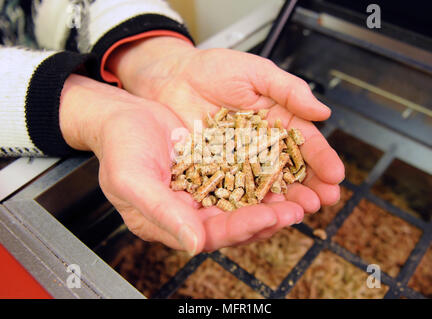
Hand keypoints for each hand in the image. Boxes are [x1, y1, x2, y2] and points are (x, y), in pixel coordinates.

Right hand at [59, 74, 304, 252]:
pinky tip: (284, 172)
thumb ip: (163, 213)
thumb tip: (195, 245)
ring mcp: (203, 191)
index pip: (211, 234)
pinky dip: (263, 177)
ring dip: (272, 200)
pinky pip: (242, 177)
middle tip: (298, 210)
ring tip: (301, 196)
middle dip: (268, 217)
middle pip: (235, 222)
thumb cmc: (119, 148)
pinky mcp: (213, 171)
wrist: (122, 116)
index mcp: (169, 223)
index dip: (242, 227)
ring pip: (243, 202)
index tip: (270, 217)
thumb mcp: (133, 180)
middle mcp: (190, 212)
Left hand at [106, 37, 344, 213]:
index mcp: (278, 120)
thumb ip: (288, 90)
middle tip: (324, 201)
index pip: (306, 143)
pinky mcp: (216, 169)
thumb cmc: (214, 68)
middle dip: (309, 186)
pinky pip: (234, 188)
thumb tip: (323, 111)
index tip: (336, 175)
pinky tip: (263, 212)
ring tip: (300, 212)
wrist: (173, 76)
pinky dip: (248, 201)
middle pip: (291, 169)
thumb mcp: (256, 72)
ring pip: (266, 183)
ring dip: (284, 199)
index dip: (322, 159)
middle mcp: (262, 144)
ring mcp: (240, 159)